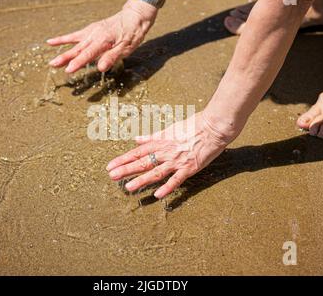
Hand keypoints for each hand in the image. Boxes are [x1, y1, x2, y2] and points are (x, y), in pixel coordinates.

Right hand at [47, 0, 157, 72]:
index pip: (88, 54)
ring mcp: (90, 32)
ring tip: (52, 62)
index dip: (78, 63)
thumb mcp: (127, 48)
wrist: (134, 17)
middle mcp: (94, 35)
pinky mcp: (89, 30)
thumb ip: (112, 57)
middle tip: (53, 65)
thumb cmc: (132, 34)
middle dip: (65, 59)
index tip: (68, 70)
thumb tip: (100, 68)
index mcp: (103, 41)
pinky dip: (63, 39)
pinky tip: (50, 42)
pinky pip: (74, 35)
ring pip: (74, 44)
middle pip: (78, 50)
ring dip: (62, 53)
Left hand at [106, 112, 234, 198]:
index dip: (123, 159)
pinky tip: (157, 195)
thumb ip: (152, 137)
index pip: (137, 152)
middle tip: (111, 177)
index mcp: (160, 142)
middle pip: (142, 162)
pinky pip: (176, 179)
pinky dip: (167, 187)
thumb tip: (137, 139)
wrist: (213, 127)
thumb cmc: (192, 126)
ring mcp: (177, 161)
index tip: (110, 166)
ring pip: (156, 172)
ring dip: (141, 180)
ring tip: (128, 187)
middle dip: (126, 169)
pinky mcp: (189, 168)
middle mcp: (166, 152)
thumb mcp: (169, 129)